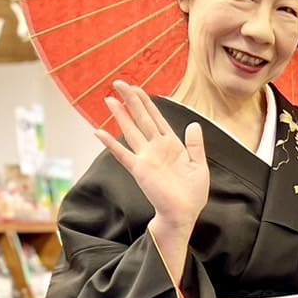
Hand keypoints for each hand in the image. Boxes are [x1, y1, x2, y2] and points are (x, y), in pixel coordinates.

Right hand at [96, 81, 208, 236]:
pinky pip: (122, 153)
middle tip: (118, 82)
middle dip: (131, 100)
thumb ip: (195, 145)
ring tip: (109, 99)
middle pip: (142, 118)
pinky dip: (111, 143)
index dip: (147, 103)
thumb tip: (194, 124)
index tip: (137, 88)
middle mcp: (156, 148)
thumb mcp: (199, 167)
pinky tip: (99, 132)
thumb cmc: (191, 195)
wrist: (183, 214)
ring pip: (131, 130)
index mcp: (172, 145)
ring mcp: (146, 157)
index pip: (157, 119)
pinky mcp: (139, 169)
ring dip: (120, 115)